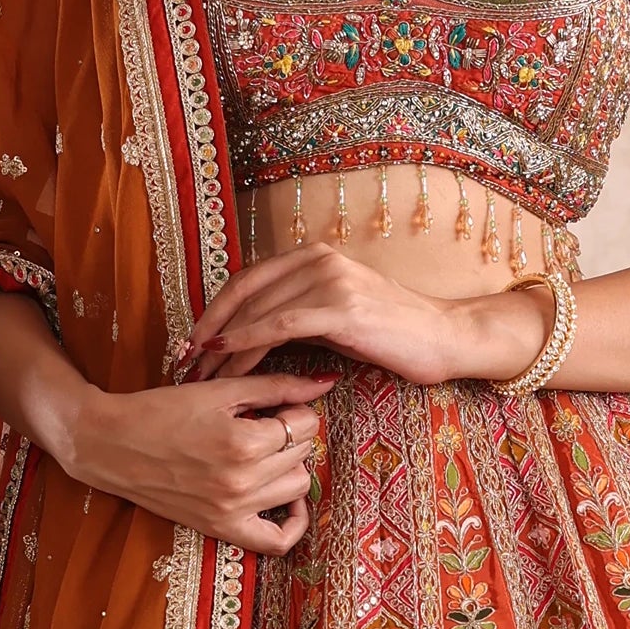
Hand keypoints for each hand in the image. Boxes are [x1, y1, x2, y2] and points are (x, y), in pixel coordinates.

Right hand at [63, 366, 328, 550]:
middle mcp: (242, 481)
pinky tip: (287, 500)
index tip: (275, 406)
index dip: (294, 410)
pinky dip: (293, 523)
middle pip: (303, 454)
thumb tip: (324, 383)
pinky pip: (277, 541)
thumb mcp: (219, 391)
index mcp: (242, 442)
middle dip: (291, 435)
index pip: (304, 425)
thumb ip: (276, 386)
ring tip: (265, 454)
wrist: (110, 444)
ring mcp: (232, 510)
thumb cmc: (160, 411)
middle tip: (264, 426)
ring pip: (298, 487)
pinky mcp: (221, 528)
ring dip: (289, 467)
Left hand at [171, 246, 546, 391]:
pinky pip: (280, 325)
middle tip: (183, 361)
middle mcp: (318, 260)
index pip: (247, 281)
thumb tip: (250, 336)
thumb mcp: (336, 316)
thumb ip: (296, 315)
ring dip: (223, 344)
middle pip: (244, 293)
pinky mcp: (340, 307)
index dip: (213, 310)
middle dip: (209, 329)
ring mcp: (329, 280)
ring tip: (200, 372)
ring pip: (257, 310)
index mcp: (314, 256)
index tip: (190, 342)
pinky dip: (248, 340)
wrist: (445, 338)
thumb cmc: (392, 335)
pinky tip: (228, 357)